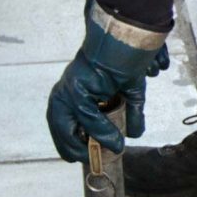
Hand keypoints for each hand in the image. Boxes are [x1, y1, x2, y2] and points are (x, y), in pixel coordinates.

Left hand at [46, 0, 171, 162]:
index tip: (80, 156)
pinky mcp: (77, 88)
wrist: (126, 36)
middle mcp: (68, 88)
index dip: (71, 139)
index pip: (65, 119)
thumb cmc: (125, 58)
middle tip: (82, 160)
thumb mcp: (129, 91)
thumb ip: (131, 111)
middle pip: (59, 124)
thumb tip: (136, 132)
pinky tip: (114, 142)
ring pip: (71, 123)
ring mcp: (70, 88)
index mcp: (75, 87)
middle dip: (69, 145)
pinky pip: (86, 116)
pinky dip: (99, 131)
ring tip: (106, 152)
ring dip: (86, 142)